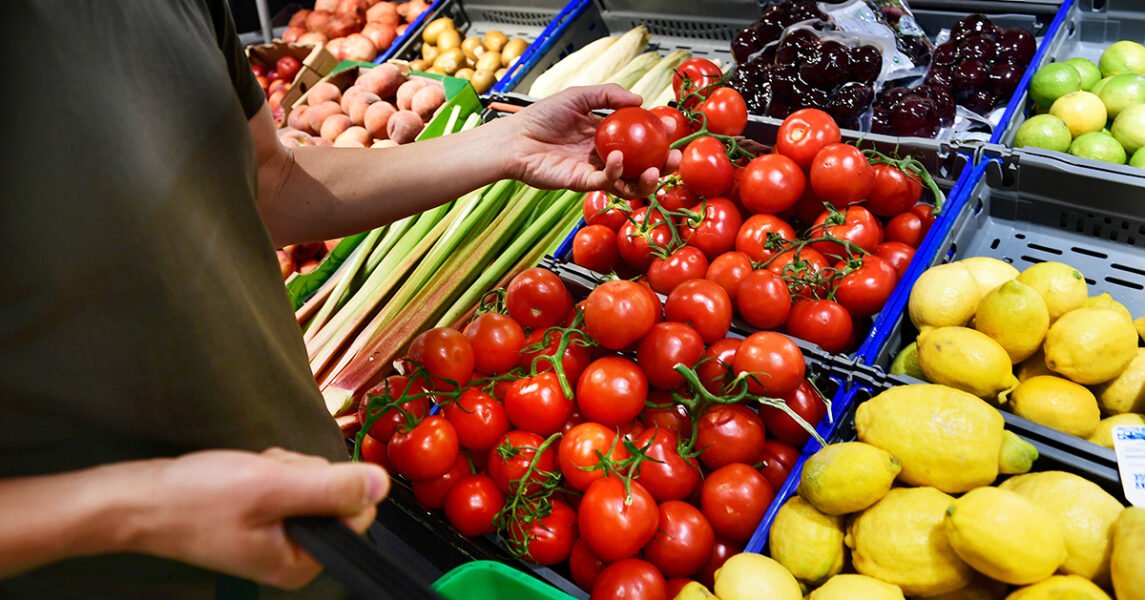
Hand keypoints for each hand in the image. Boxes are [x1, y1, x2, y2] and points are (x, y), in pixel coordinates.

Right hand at [135, 448, 388, 589]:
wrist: (139, 499)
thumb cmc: (193, 501)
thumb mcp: (271, 487)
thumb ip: (330, 487)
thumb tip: (380, 484)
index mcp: (300, 562)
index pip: (356, 514)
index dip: (329, 484)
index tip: (291, 481)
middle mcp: (294, 553)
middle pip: (335, 493)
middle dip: (301, 473)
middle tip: (261, 478)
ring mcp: (280, 534)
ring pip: (311, 480)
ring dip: (282, 468)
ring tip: (246, 477)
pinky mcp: (267, 516)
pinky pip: (289, 479)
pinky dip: (269, 469)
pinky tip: (242, 476)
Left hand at [502, 84, 681, 197]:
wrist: (514, 138)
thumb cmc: (540, 117)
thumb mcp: (578, 96)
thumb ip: (608, 95)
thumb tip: (640, 100)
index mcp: (605, 135)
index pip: (638, 139)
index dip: (657, 137)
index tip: (671, 129)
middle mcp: (603, 156)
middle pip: (640, 166)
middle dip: (662, 166)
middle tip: (675, 159)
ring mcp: (593, 172)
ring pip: (628, 183)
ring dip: (646, 180)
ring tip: (655, 169)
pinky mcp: (581, 184)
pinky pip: (604, 182)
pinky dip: (615, 172)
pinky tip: (616, 158)